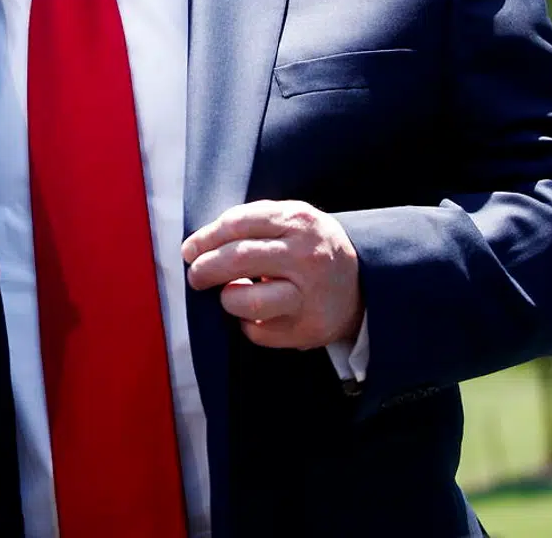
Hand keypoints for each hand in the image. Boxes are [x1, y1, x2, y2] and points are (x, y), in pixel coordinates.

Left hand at [182, 200, 362, 350]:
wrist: (362, 284)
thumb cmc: (309, 247)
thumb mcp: (291, 220)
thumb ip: (252, 223)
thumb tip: (198, 245)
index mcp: (298, 221)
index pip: (238, 224)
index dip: (206, 238)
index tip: (189, 250)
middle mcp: (306, 256)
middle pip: (239, 259)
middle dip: (206, 268)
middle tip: (195, 276)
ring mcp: (309, 295)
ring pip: (248, 301)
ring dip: (227, 299)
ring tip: (229, 294)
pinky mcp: (307, 329)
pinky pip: (258, 331)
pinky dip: (246, 324)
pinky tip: (256, 314)